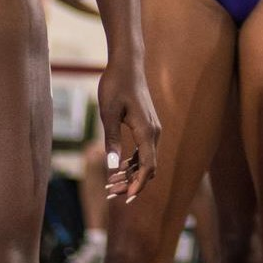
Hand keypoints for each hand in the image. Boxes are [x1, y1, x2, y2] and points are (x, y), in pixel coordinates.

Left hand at [96, 60, 160, 202]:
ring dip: (132, 175)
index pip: (148, 165)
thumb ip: (111, 140)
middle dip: (132, 184)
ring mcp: (152, 129)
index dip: (138, 184)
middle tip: (111, 194)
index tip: (128, 198)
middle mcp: (154, 132)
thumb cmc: (115, 85)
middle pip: (148, 167)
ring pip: (147, 160)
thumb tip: (112, 167)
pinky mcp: (147, 126)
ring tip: (111, 186)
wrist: (127, 64)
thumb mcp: (108, 113)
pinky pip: (145, 151)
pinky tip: (119, 169)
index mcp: (147, 131)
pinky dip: (134, 163)